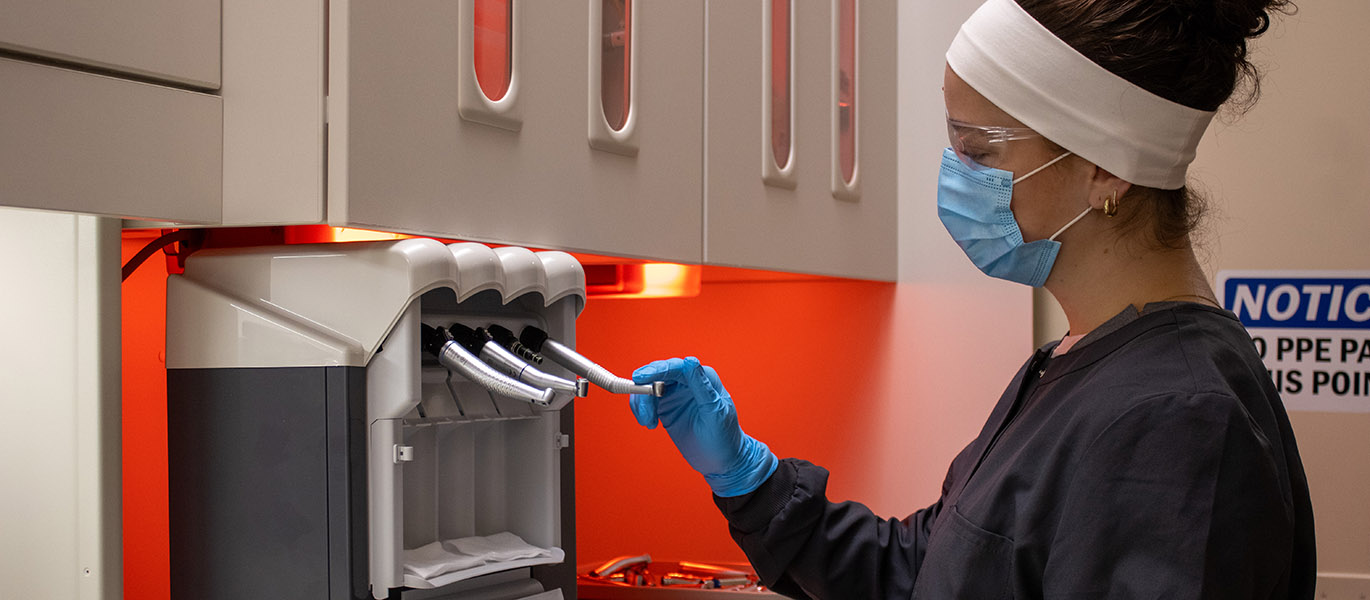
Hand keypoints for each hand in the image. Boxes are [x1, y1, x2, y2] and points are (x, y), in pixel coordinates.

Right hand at [631, 357, 777, 496]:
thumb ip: (701, 387)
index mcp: (704, 378)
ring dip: (642, 401)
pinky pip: (647, 400)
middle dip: (645, 387)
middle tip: (642, 407)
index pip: (677, 367)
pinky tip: (649, 423)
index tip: (640, 377)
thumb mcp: (714, 413)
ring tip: (648, 422)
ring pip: (649, 387)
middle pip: (659, 374)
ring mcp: (676, 394)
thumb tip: (689, 361)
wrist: (721, 461)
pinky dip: (642, 409)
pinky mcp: (666, 407)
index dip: (656, 369)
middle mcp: (688, 382)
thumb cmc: (724, 437)